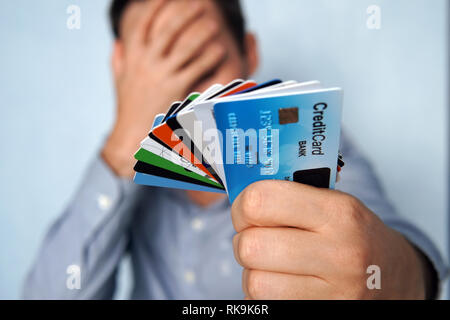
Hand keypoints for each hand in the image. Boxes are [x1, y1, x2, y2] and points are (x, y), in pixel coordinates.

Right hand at [102, 0, 224, 176]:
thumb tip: (117, 42)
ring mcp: (161, 77)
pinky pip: (197, 68)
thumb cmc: (128, 107)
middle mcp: (146, 63)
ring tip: (214, 25)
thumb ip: (118, 59)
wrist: (131, 136)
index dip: (154, 6)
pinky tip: (219, 50)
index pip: (142, 23)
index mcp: (132, 57)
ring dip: (202, 33)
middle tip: (199, 5)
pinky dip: (209, 58)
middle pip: (167, 30)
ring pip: (185, 47)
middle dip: (184, 14)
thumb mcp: (119, 81)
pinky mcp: (176, 91)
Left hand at [231, 180, 431, 298]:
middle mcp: (339, 253)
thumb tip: (239, 193)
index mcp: (338, 212)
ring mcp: (334, 293)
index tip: (248, 210)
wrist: (393, 277)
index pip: (260, 201)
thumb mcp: (334, 201)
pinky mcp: (323, 314)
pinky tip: (282, 282)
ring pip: (255, 283)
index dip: (243, 205)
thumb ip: (290, 193)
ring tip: (270, 264)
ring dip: (253, 273)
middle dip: (244, 241)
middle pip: (251, 246)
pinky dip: (265, 294)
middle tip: (256, 238)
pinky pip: (266, 305)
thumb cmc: (354, 234)